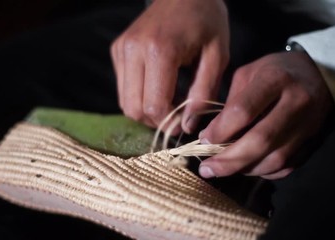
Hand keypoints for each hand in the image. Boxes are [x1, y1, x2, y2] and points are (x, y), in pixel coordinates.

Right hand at [111, 0, 228, 133]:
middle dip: (154, 120)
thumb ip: (203, 93)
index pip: (154, 105)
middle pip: (133, 108)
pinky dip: (138, 96)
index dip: (168, 123)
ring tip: (169, 100)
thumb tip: (186, 126)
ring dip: (145, 110)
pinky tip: (158, 86)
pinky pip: (123, 88)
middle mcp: (134, 49)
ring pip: (124, 102)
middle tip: (176, 115)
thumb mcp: (217, 56)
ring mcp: (122, 49)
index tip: (182, 125)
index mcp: (160, 50)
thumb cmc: (207, 22)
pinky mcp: (117, 50)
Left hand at [198, 51, 333, 179]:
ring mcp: (308, 124)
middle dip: (230, 160)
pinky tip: (247, 168)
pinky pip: (287, 166)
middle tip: (207, 169)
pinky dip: (264, 172)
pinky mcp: (313, 140)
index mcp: (275, 79)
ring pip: (275, 159)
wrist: (320, 73)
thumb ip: (229, 103)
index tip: (203, 141)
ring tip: (223, 169)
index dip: (221, 130)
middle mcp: (296, 103)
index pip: (244, 111)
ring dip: (245, 169)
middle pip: (261, 140)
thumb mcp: (248, 74)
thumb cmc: (274, 71)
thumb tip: (208, 137)